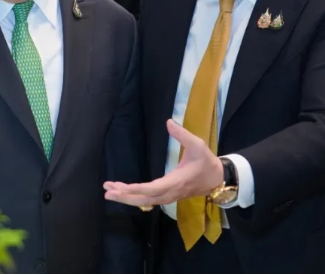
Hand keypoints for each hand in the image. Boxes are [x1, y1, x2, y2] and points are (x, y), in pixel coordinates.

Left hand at [103, 119, 223, 207]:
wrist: (217, 179)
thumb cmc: (206, 161)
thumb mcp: (198, 145)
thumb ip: (182, 134)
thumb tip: (168, 122)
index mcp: (177, 181)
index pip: (154, 188)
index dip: (138, 189)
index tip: (122, 187)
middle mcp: (170, 192)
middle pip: (145, 199)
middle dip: (125, 196)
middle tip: (107, 191)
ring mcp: (169, 196)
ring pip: (145, 201)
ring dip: (127, 197)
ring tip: (110, 192)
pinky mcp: (168, 196)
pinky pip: (149, 200)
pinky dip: (135, 197)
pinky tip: (124, 193)